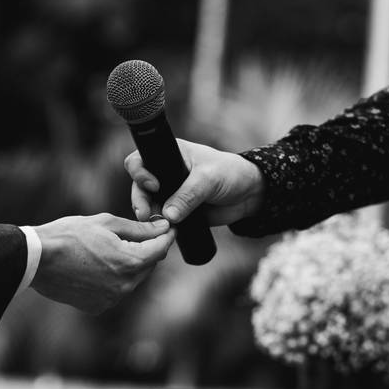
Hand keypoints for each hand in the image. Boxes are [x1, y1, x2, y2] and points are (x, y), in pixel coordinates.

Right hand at [31, 213, 175, 313]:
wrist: (36, 259)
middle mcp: (126, 285)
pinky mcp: (98, 306)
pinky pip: (116, 290)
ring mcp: (112, 299)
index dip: (167, 235)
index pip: (161, 248)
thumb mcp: (106, 223)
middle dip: (148, 249)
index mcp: (131, 262)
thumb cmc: (69, 235)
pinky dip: (114, 278)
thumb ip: (139, 229)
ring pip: (133, 279)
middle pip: (149, 265)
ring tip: (113, 248)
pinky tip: (99, 265)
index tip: (168, 227)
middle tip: (142, 234)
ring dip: (131, 264)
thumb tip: (163, 229)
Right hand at [124, 139, 264, 225]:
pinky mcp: (176, 212)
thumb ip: (188, 195)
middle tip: (146, 215)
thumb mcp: (208, 179)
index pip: (140, 160)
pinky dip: (160, 227)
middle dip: (140, 201)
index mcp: (169, 155)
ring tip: (159, 226)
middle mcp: (164, 173)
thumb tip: (168, 216)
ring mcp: (169, 194)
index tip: (154, 186)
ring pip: (148, 206)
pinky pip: (162, 220)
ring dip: (149, 217)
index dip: (140, 173)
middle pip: (139, 187)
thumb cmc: (230, 173)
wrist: (249, 195)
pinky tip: (164, 233)